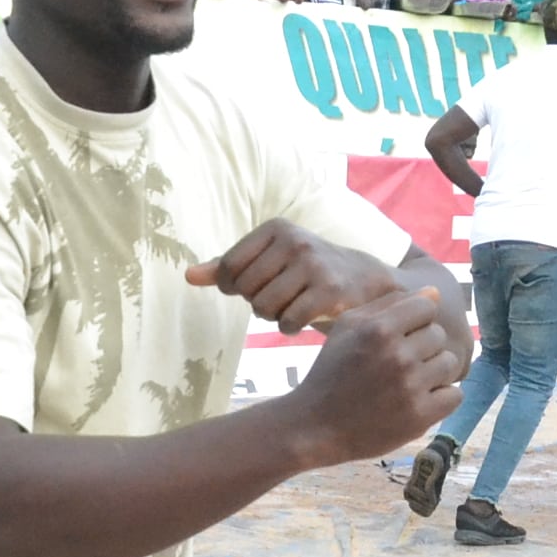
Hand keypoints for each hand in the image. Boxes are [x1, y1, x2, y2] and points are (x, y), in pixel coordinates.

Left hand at [187, 221, 410, 335]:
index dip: (235, 287)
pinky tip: (304, 318)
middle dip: (258, 302)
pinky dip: (290, 327)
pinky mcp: (329, 292)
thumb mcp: (269, 259)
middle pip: (246, 291)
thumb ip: (228, 266)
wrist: (368, 281)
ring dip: (274, 316)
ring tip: (293, 305)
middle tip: (281, 297)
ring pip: (264, 308)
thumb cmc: (308, 270)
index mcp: (275, 228)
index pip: (228, 268)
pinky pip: (287, 323)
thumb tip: (188, 275)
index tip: (255, 286)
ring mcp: (313, 265)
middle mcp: (294, 241)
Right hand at [285, 288, 466, 461]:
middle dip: (423, 346)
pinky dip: (441, 397)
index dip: (416, 319)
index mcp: (378, 329)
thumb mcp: (347, 327)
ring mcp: (410, 387)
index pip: (427, 307)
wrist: (315, 426)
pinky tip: (418, 399)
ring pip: (450, 363)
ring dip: (434, 371)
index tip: (401, 335)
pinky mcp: (419, 416)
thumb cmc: (332, 371)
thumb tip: (434, 293)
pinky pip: (455, 394)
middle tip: (399, 364)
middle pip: (439, 335)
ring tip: (409, 381)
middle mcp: (397, 356)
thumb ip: (389, 304)